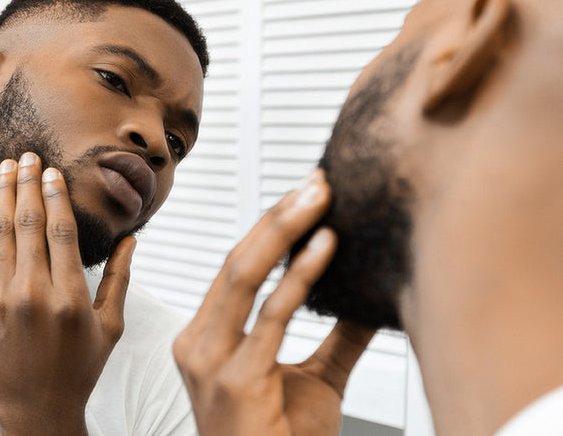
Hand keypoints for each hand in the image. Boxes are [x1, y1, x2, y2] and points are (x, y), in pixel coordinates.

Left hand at [0, 152, 134, 435]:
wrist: (34, 408)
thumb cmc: (79, 369)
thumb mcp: (109, 327)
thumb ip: (119, 278)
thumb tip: (131, 238)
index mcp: (71, 298)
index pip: (61, 231)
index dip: (55, 196)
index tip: (53, 172)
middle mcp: (36, 293)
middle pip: (30, 223)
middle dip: (28, 184)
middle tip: (29, 155)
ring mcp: (6, 298)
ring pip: (4, 233)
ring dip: (5, 195)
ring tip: (7, 167)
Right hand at [173, 170, 374, 435]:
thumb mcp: (314, 382)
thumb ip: (336, 338)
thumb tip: (368, 296)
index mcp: (204, 341)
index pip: (234, 271)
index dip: (269, 230)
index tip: (304, 198)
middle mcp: (197, 345)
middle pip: (235, 263)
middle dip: (277, 217)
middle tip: (314, 182)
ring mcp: (209, 362)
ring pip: (243, 276)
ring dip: (285, 230)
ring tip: (319, 198)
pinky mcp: (236, 380)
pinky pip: (272, 315)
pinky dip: (301, 275)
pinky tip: (326, 247)